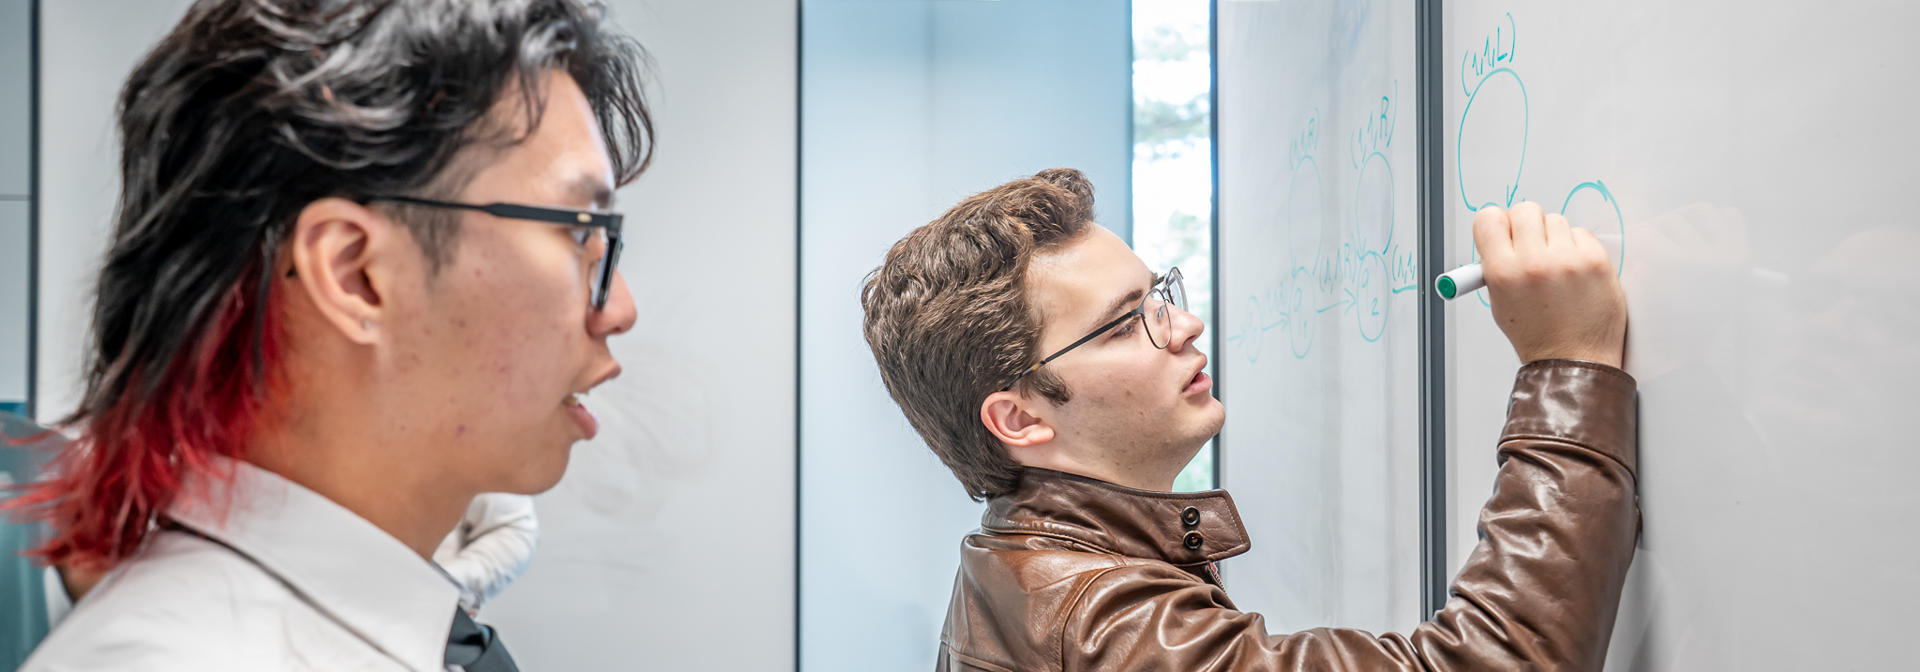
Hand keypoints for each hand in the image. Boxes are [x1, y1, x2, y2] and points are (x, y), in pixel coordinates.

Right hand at [1473, 202, 1626, 368]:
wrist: (1575, 361)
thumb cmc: (1539, 336)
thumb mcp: (1500, 302)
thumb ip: (1497, 264)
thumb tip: (1501, 233)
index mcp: (1502, 272)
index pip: (1489, 218)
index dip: (1497, 223)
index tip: (1504, 231)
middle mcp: (1533, 262)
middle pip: (1524, 210)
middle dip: (1527, 225)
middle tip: (1532, 245)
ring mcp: (1567, 260)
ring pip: (1555, 220)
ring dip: (1554, 237)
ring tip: (1556, 266)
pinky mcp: (1596, 261)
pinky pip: (1581, 234)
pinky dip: (1577, 247)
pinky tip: (1575, 272)